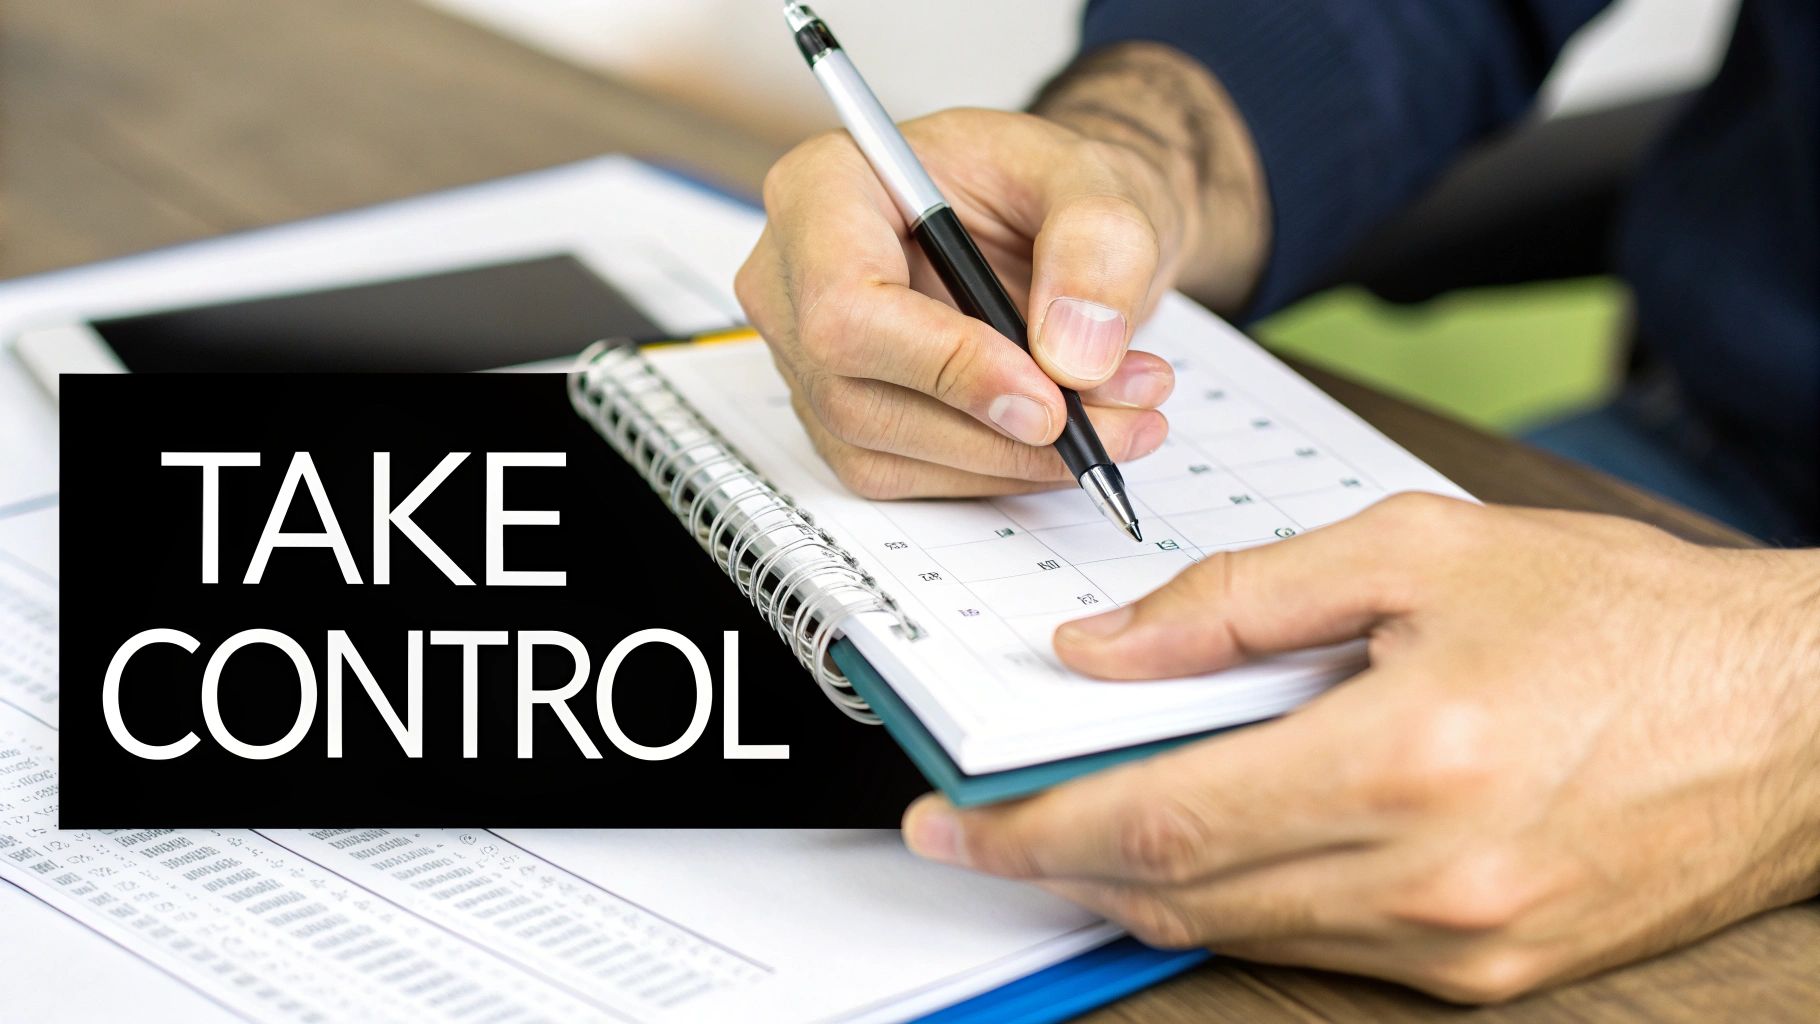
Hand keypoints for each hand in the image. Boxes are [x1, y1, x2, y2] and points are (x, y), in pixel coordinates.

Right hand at [735, 44, 1266, 497]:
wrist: (1044, 222)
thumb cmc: (1038, 184)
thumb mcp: (1091, 175)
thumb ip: (1097, 245)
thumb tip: (1076, 359)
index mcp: (824, 188)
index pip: (845, 304)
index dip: (945, 364)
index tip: (1050, 395)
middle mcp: (792, 280)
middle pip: (857, 395)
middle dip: (1000, 429)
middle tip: (1119, 416)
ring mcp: (808, 360)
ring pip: (884, 453)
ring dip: (1015, 459)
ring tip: (1124, 417)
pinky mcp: (842, 422)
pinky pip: (909, 478)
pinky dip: (1004, 470)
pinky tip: (1077, 435)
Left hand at [902, 495, 1819, 1001]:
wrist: (1791, 713)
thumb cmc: (1621, 617)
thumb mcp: (1416, 552)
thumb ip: (1239, 602)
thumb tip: (1105, 647)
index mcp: (1406, 762)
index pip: (1158, 821)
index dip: (1031, 827)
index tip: (953, 821)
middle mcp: (1430, 881)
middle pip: (1179, 894)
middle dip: (1057, 862)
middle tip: (980, 828)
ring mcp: (1462, 946)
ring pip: (1238, 931)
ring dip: (1143, 880)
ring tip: (1079, 820)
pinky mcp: (1490, 974)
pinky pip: (1318, 948)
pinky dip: (1241, 898)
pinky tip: (1213, 841)